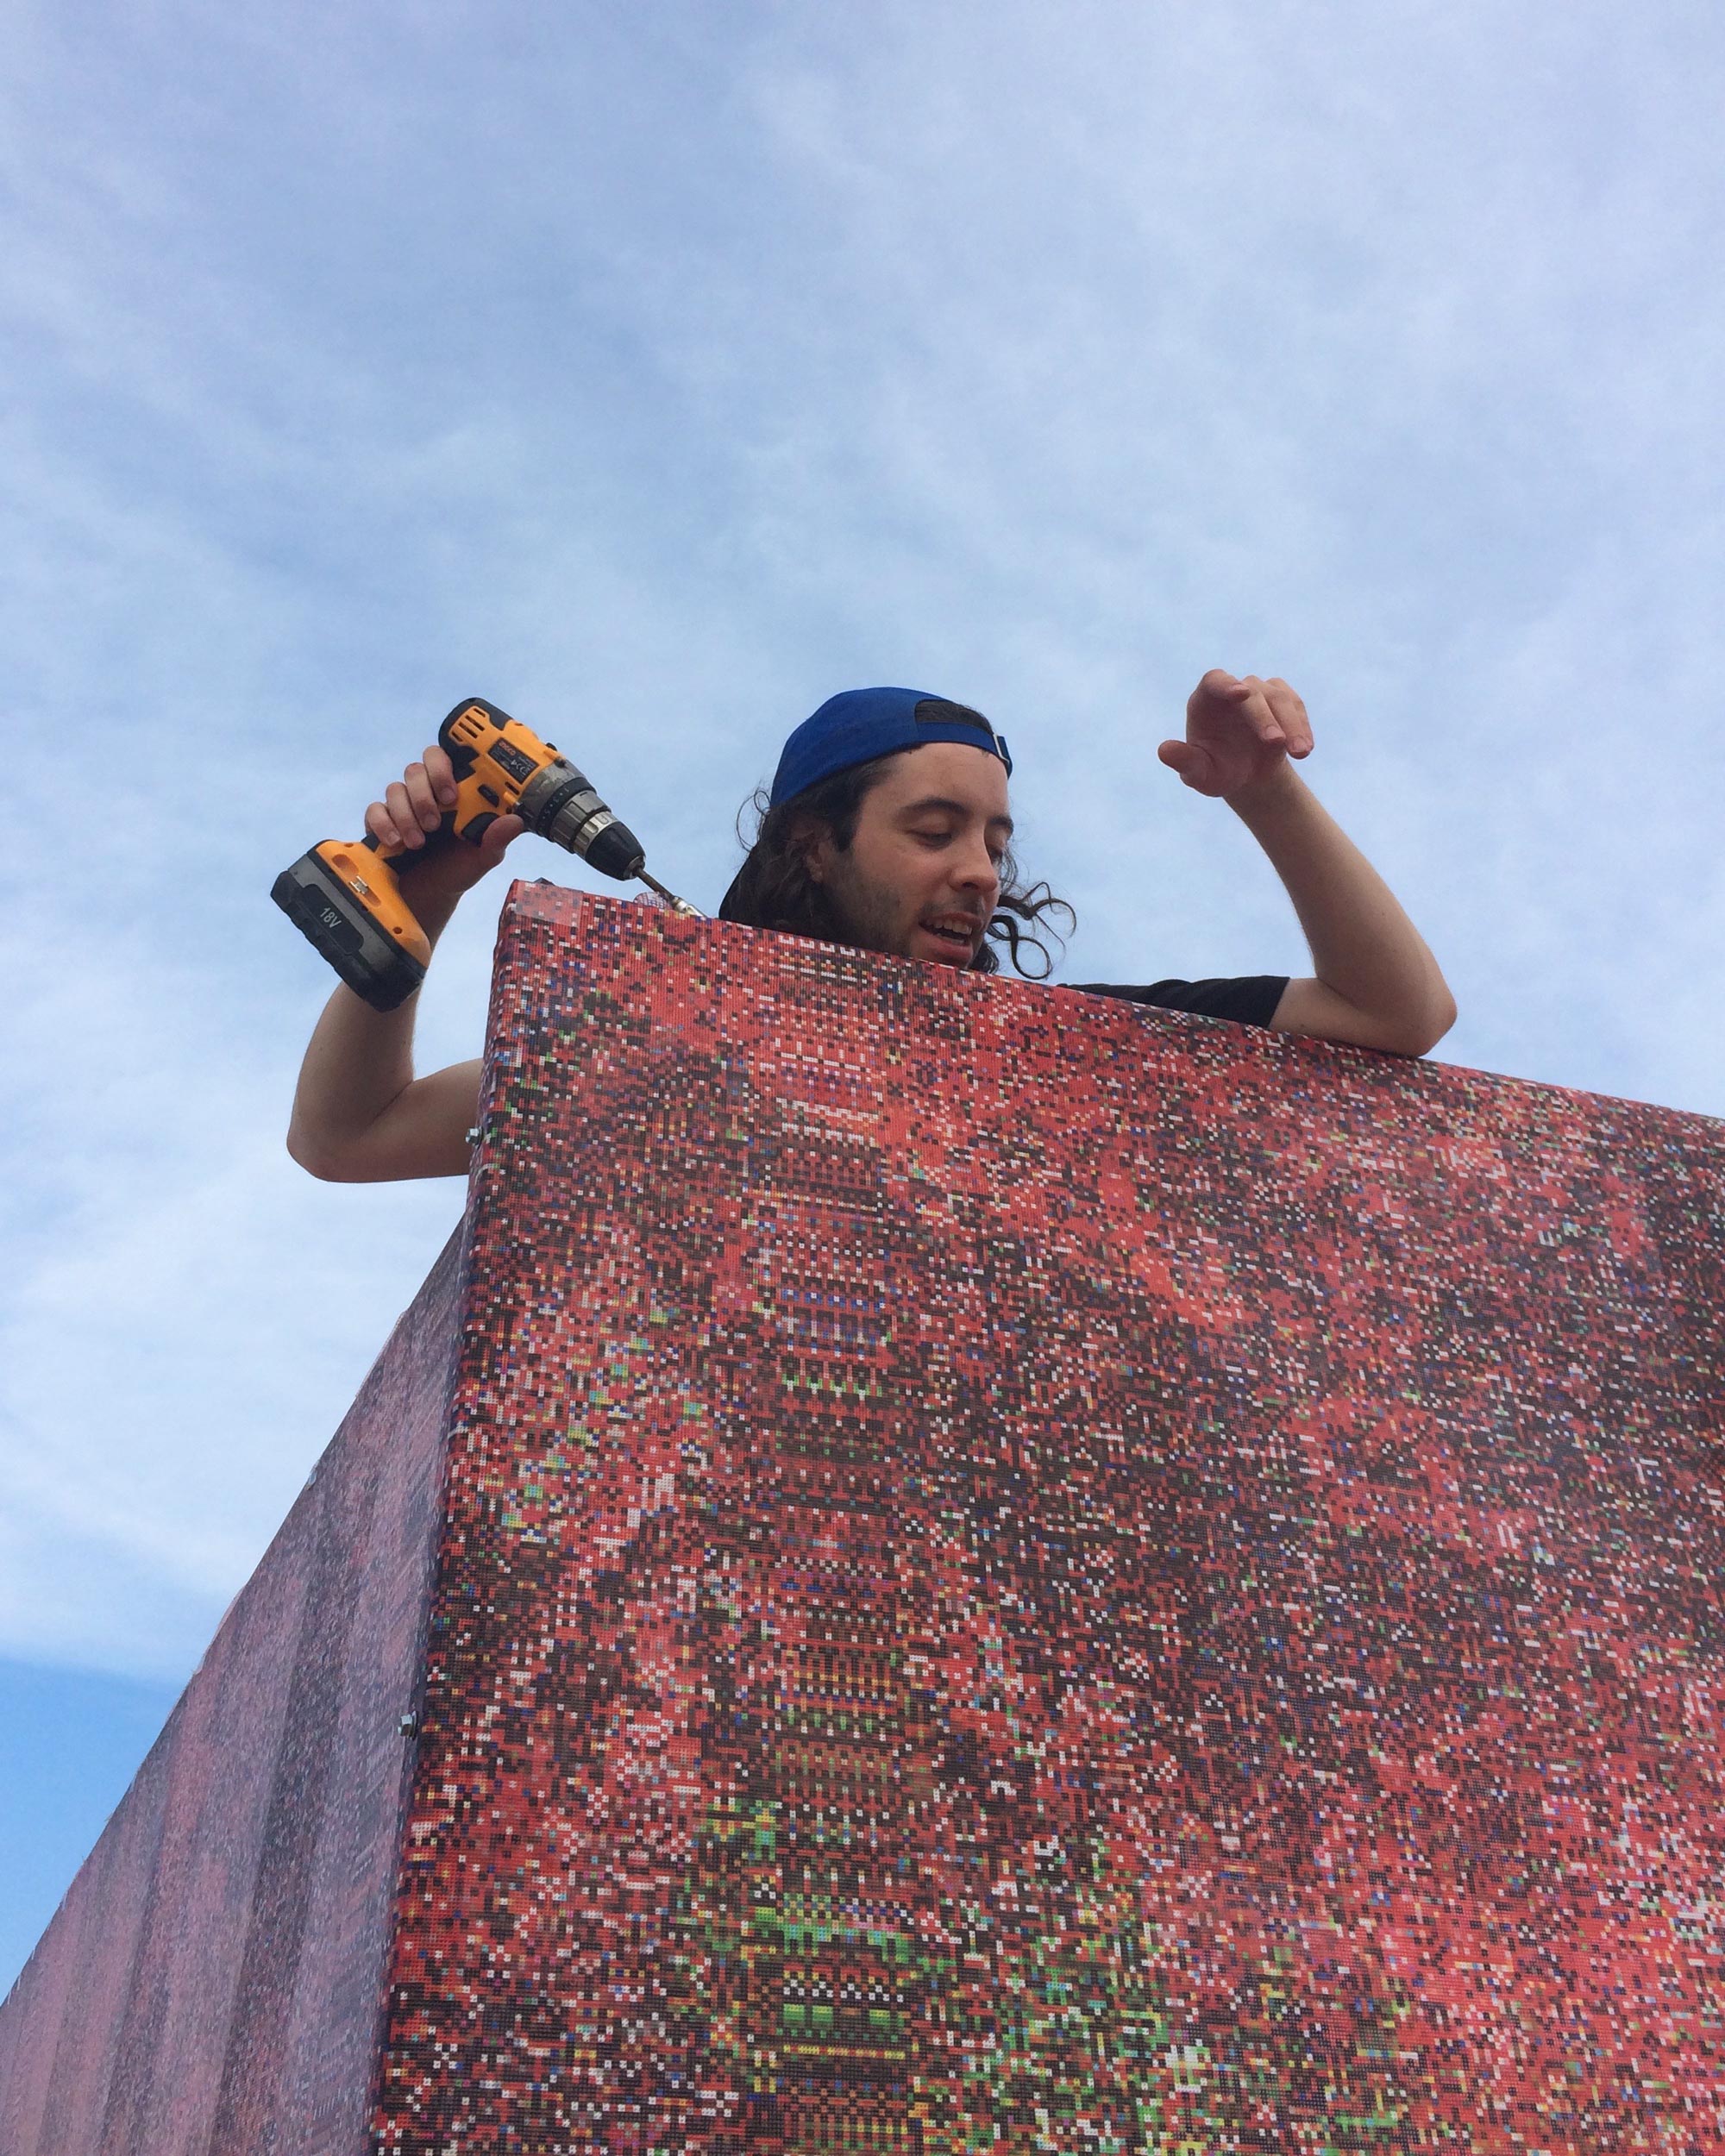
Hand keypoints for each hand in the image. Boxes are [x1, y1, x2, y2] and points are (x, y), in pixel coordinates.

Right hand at [363, 743, 522, 897]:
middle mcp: (425, 793)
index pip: (443, 760)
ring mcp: (402, 806)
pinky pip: (374, 810)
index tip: (451, 795)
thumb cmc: (458, 868)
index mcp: (452, 794)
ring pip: (394, 789)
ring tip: (418, 843)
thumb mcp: (482, 858)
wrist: (430, 896)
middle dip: (423, 794)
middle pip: (415, 769)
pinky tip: (396, 843)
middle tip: (435, 822)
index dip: (443, 768)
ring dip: (406, 815)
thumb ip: (496, 840)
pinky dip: (383, 825)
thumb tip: (516, 822)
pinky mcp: (381, 821)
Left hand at [1158, 670, 1314, 800]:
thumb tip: (1164, 751)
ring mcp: (1261, 692)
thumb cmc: (1216, 773)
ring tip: (1300, 752)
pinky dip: (1302, 726)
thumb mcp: (1199, 774)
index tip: (1241, 693)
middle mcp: (1233, 691)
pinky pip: (1295, 706)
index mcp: (1206, 701)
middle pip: (1253, 694)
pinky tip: (1305, 748)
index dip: (1227, 685)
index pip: (1215, 681)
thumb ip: (1184, 762)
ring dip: (1292, 724)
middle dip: (1265, 718)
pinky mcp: (1283, 701)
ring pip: (1279, 698)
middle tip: (1276, 743)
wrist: (1247, 777)